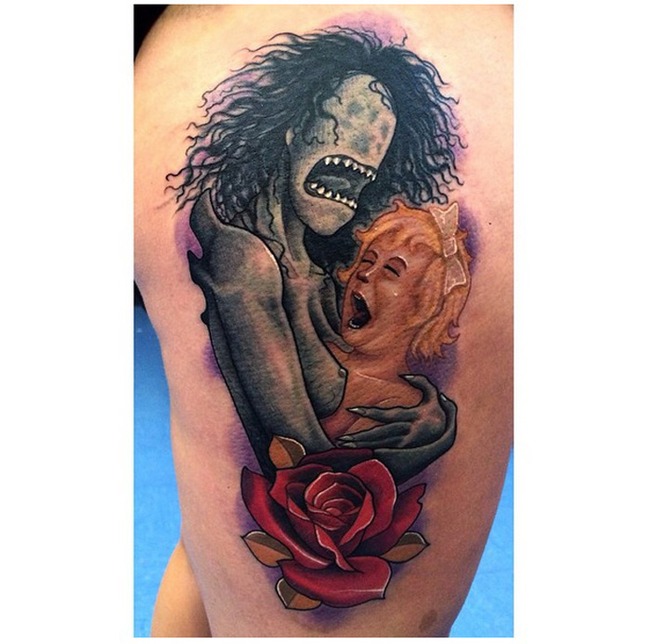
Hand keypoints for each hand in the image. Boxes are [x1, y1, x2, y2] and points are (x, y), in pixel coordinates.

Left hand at [337, 375, 452, 447]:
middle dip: (360, 437)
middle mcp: (408, 433)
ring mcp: (406, 445)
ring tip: (344, 445)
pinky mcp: (404, 454)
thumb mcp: (434, 396)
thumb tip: (403, 374)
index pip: (387, 415)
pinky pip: (384, 453)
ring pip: (380, 445)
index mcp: (413, 417)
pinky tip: (356, 454)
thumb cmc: (438, 414)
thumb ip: (422, 382)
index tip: (352, 408)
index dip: (369, 411)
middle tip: (341, 439)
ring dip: (362, 446)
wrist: (449, 439)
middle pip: (380, 435)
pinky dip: (369, 453)